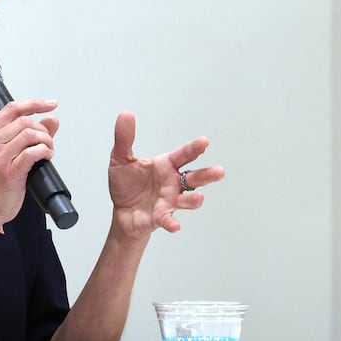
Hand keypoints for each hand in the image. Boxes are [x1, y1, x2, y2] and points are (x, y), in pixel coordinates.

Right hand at [0, 100, 58, 224]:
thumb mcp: (3, 155)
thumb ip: (26, 135)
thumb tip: (51, 120)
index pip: (12, 108)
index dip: (35, 104)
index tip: (50, 104)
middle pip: (25, 121)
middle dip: (42, 130)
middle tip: (47, 141)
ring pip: (30, 134)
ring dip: (46, 141)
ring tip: (47, 150)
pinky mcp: (10, 171)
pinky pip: (34, 152)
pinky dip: (45, 151)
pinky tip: (46, 157)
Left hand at [108, 111, 224, 237]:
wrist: (121, 211)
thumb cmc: (126, 184)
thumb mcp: (121, 158)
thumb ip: (124, 138)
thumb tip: (125, 114)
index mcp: (166, 166)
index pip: (183, 155)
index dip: (194, 149)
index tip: (204, 142)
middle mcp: (172, 183)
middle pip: (195, 177)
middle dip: (207, 174)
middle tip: (219, 172)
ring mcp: (169, 200)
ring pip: (188, 199)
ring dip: (194, 199)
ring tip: (199, 197)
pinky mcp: (161, 217)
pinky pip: (169, 220)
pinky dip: (172, 222)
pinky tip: (175, 226)